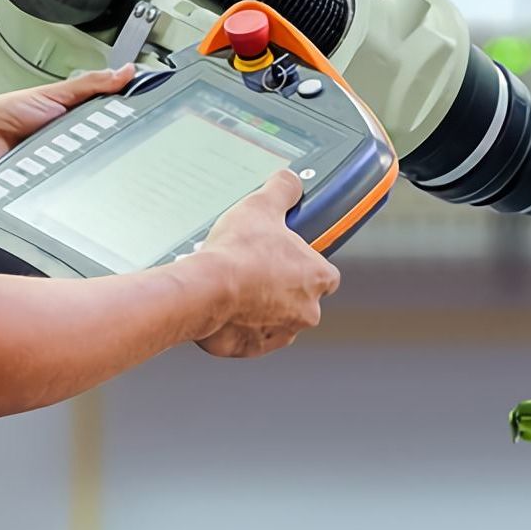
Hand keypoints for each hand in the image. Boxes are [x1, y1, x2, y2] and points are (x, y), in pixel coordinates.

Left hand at [0, 65, 135, 215]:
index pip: (114, 115)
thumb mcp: (50, 94)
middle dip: (117, 142)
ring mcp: (66, 165)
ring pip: (99, 168)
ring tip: (85, 153)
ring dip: (98, 164)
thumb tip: (125, 71)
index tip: (151, 110)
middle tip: (113, 135)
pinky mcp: (58, 187)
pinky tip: (80, 175)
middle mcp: (73, 141)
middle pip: (111, 144)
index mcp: (74, 115)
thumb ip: (89, 85)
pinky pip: (81, 188)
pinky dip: (83, 184)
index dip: (132, 114)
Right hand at [193, 170, 340, 357]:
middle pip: (299, 297)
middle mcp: (308, 310)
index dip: (303, 262)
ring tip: (233, 286)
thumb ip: (283, 190)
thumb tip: (291, 180)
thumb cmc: (237, 253)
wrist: (205, 290)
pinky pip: (250, 337)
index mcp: (319, 277)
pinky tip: (223, 306)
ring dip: (258, 306)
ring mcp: (282, 332)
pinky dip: (238, 325)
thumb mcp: (262, 206)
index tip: (282, 255)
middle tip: (251, 269)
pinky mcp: (254, 349)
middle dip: (278, 286)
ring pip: (275, 318)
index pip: (325, 273)